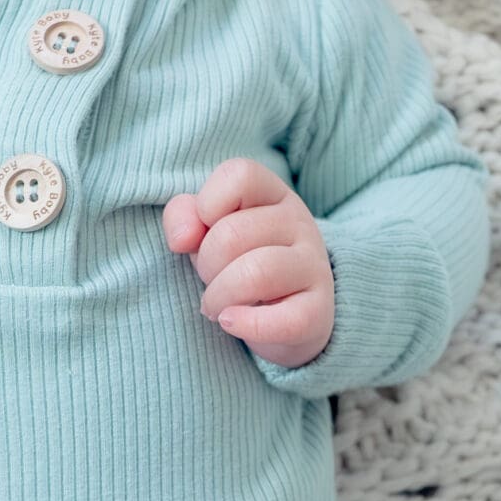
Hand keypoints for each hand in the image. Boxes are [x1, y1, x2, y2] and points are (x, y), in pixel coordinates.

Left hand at [163, 156, 333, 368]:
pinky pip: (284, 320)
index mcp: (273, 195)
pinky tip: (230, 323)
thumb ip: (184, 216)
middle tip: (210, 281)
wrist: (287, 315)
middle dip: (206, 264)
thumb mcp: (207, 232)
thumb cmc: (238, 263)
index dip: (207, 204)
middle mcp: (299, 223)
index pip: (239, 175)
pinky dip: (247, 325)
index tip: (203, 234)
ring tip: (215, 307)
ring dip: (218, 296)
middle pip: (232, 234)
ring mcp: (313, 266)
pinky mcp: (318, 312)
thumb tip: (182, 237)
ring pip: (255, 273)